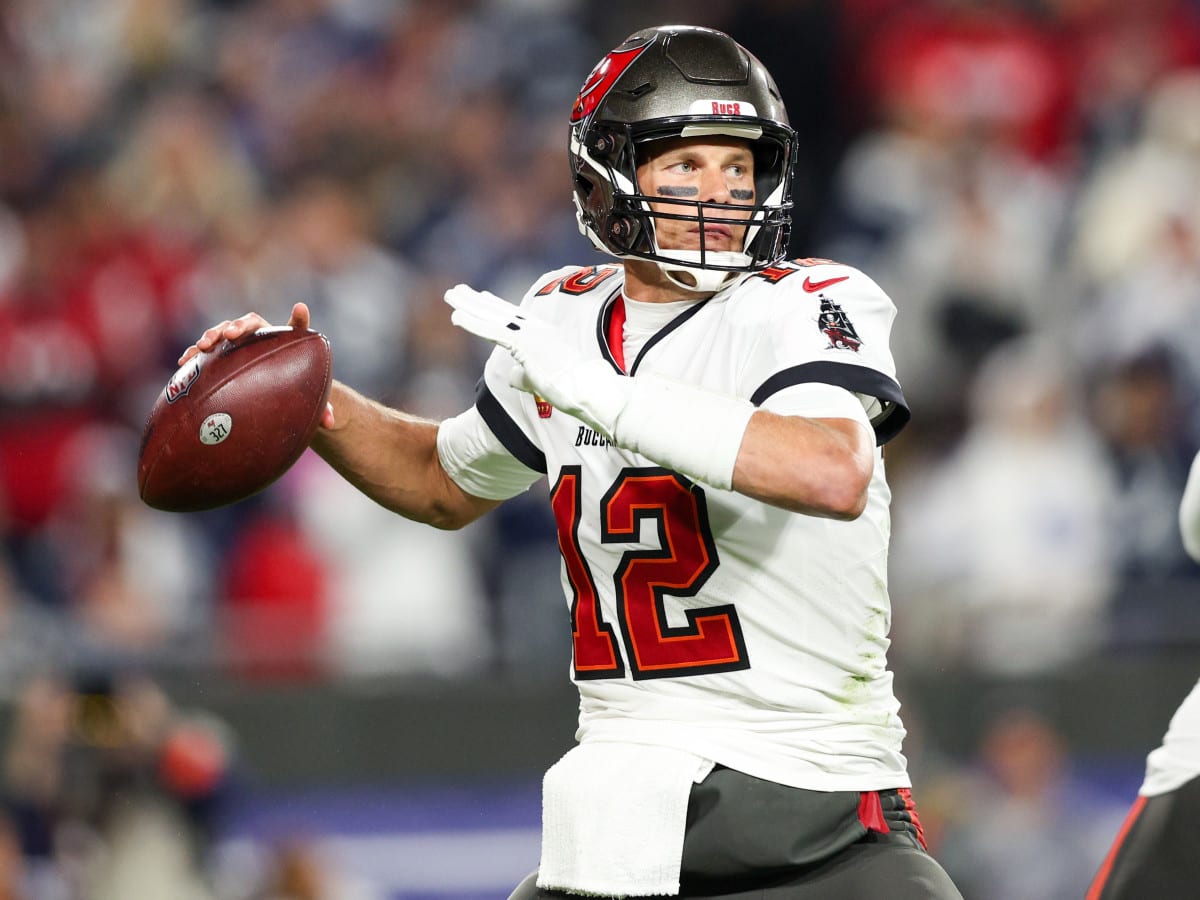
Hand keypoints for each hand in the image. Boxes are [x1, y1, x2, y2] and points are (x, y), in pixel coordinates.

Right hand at [178, 303, 334, 428]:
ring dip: (212, 335)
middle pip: (248, 323)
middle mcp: (259, 337)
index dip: (298, 319)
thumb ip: (323, 409)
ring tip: (203, 346)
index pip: (293, 326)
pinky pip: (205, 351)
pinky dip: (195, 353)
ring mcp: (236, 344)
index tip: (302, 310)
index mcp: (283, 341)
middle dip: (238, 326)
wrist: (272, 390)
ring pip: (223, 332)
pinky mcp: (219, 355)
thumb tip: (331, 424)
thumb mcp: (308, 399)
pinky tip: (184, 362)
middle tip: (231, 335)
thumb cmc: (292, 390)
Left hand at [444, 285, 631, 437]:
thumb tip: (512, 377)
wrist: (590, 391)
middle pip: (500, 311)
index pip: (515, 317)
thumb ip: (526, 375)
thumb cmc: (575, 390)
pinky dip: (473, 323)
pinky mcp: (524, 345)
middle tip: (457, 289)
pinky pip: (492, 330)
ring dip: (469, 305)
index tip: (482, 296)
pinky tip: (456, 317)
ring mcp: (530, 336)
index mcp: (545, 335)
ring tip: (450, 295)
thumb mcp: (546, 379)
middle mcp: (536, 330)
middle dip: (477, 300)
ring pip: (492, 316)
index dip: (495, 306)